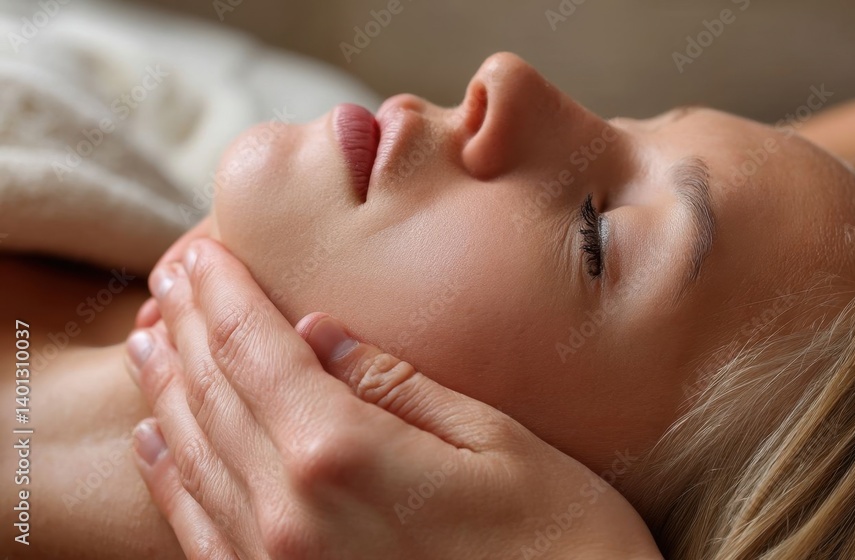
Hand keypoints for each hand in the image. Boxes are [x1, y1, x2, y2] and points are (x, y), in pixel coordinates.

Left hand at [125, 238, 662, 559]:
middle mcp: (291, 514)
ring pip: (193, 457)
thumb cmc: (562, 541)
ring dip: (166, 391)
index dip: (223, 294)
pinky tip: (156, 441)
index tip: (201, 253)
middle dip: (187, 328)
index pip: (257, 349)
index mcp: (345, 455)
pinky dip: (168, 477)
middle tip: (168, 279)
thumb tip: (318, 333)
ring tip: (149, 341)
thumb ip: (398, 387)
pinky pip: (198, 532)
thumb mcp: (496, 443)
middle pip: (214, 396)